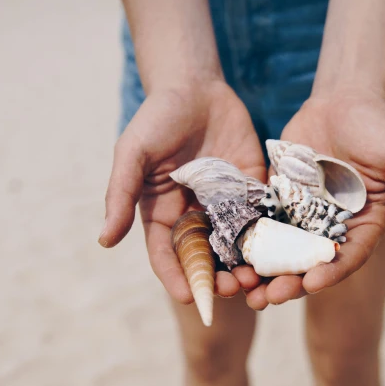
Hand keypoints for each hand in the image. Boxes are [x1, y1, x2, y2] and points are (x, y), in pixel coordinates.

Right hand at [99, 80, 265, 303]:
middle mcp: (195, 216)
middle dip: (218, 279)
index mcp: (163, 214)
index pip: (168, 256)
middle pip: (207, 259)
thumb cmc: (157, 118)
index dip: (177, 278)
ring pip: (237, 247)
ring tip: (257, 278)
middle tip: (232, 289)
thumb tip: (105, 240)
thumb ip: (120, 195)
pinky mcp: (251, 190)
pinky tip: (279, 252)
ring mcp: (225, 205)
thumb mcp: (133, 153)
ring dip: (246, 266)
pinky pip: (262, 220)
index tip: (189, 298)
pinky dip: (269, 239)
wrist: (196, 87)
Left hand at [241, 88, 384, 308]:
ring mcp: (303, 216)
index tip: (312, 283)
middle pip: (310, 263)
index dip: (331, 272)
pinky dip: (249, 241)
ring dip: (266, 272)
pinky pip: (262, 224)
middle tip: (269, 297)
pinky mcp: (278, 201)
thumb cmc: (378, 127)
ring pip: (283, 251)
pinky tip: (230, 254)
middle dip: (291, 282)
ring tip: (245, 289)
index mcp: (364, 226)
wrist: (342, 97)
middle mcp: (333, 227)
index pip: (348, 257)